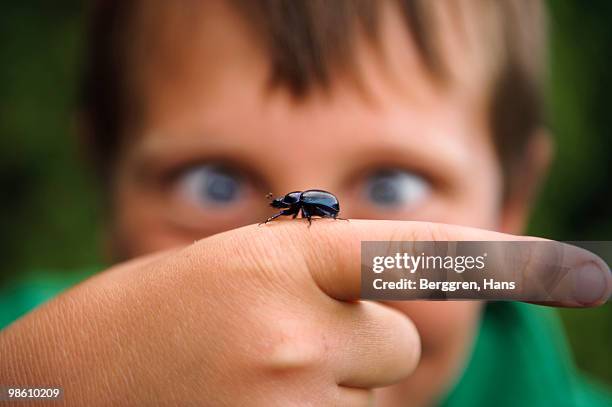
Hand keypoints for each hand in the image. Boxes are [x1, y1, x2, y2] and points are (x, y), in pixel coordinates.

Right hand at [1, 220, 608, 405]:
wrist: (54, 390)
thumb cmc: (149, 322)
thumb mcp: (234, 270)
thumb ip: (319, 281)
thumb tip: (390, 313)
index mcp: (282, 261)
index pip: (418, 251)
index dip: (507, 259)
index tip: (583, 271)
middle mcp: (297, 333)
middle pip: (396, 344)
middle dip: (352, 346)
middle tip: (269, 350)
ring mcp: (291, 404)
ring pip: (367, 401)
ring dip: (322, 393)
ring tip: (239, 386)